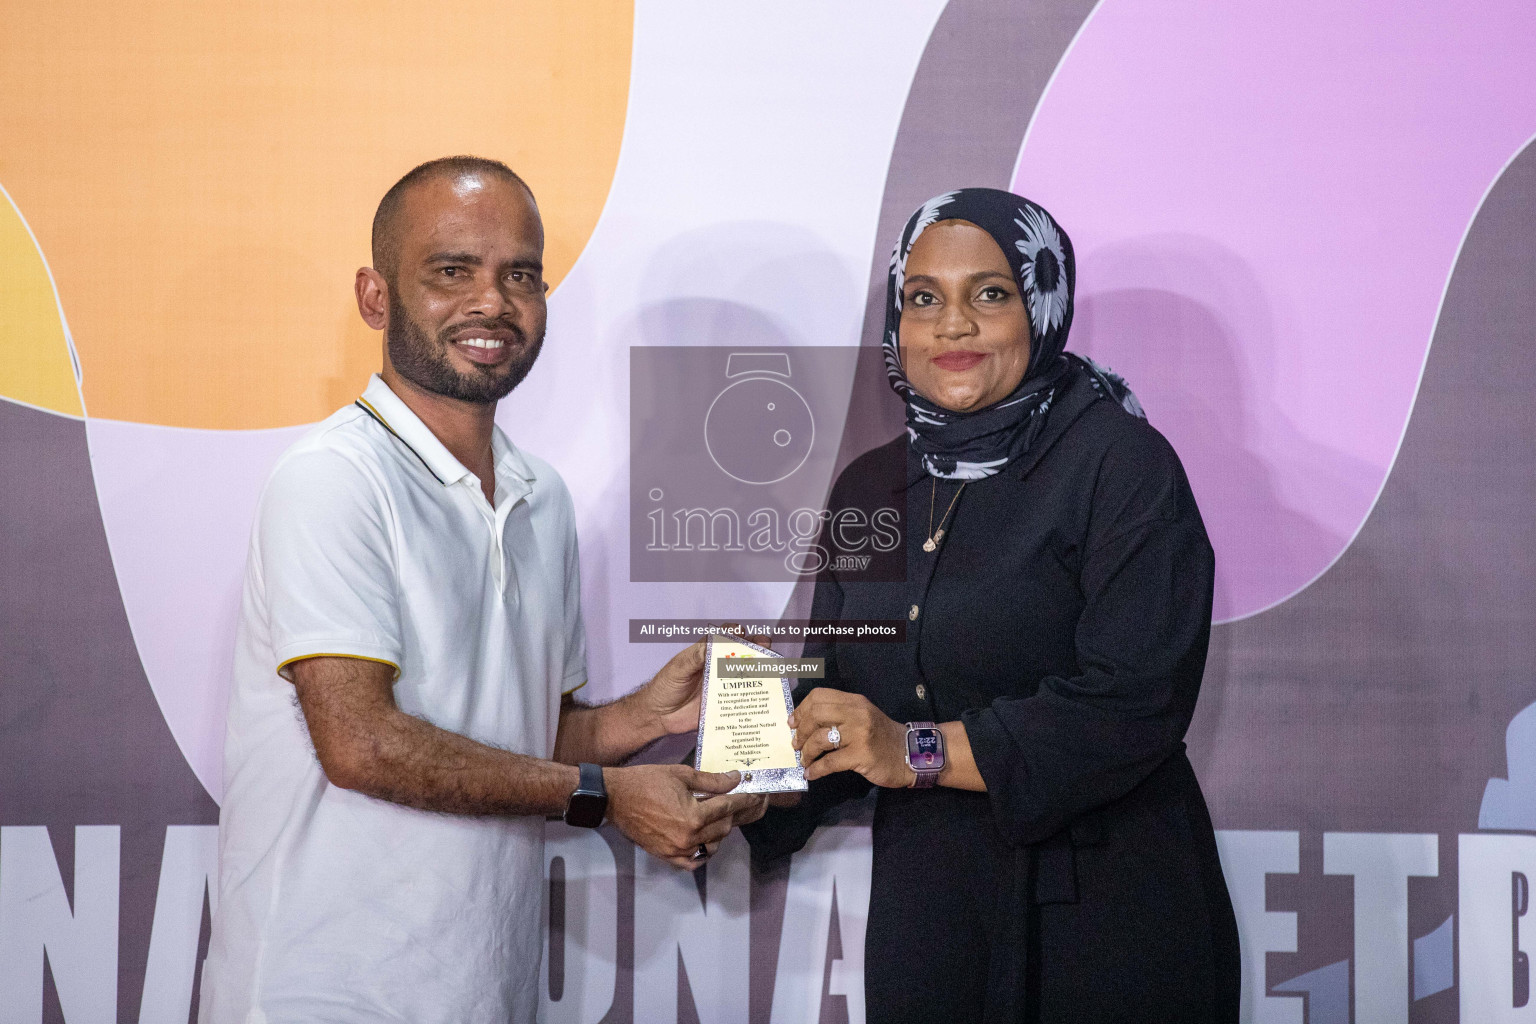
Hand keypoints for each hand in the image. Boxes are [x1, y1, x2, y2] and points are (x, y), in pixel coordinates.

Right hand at [605, 764, 762, 869]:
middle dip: (733, 813)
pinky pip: (694, 861)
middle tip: (739, 802)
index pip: (728, 808)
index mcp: (694, 817)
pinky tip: (705, 840)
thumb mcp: (682, 775)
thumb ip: (712, 780)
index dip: (744, 800)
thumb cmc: (646, 781)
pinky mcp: (667, 857)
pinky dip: (703, 852)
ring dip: (720, 831)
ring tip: (719, 816)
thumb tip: (735, 779)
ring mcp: (677, 851)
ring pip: (713, 845)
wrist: (615, 798)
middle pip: (724, 827)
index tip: (754, 794)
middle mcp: (688, 838)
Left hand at [639, 627, 774, 736]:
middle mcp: (718, 667)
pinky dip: (755, 697)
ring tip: (770, 670)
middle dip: (758, 648)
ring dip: (761, 671)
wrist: (658, 716)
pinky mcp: (725, 704)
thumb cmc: (664, 687)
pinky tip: (763, 696)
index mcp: (707, 653)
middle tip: (764, 649)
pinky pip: (743, 699)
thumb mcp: (678, 668)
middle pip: (744, 654)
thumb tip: (712, 643)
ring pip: (747, 675)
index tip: (743, 634)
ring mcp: (724, 686)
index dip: (737, 633)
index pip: (726, 637)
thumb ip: (695, 656)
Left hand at [790, 688, 911, 788]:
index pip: (819, 696)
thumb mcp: (862, 717)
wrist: (909, 754)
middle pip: (816, 714)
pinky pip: (830, 762)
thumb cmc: (881, 737)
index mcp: (854, 701)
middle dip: (800, 731)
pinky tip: (811, 774)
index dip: (801, 710)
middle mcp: (856, 713)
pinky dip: (816, 769)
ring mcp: (859, 734)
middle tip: (796, 745)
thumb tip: (804, 723)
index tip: (792, 724)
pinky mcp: (861, 755)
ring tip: (804, 761)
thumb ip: (838, 715)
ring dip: (806, 752)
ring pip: (820, 738)